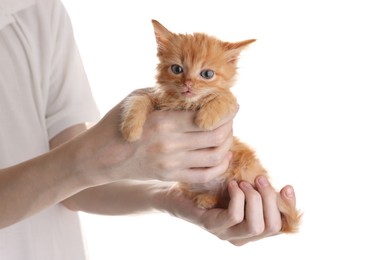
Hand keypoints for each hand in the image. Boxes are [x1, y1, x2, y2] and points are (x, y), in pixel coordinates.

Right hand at [78, 96, 236, 183]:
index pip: (208, 117)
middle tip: (229, 119)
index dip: (226, 111)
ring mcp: (171, 164)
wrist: (98, 157)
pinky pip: (205, 175)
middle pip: (217, 137)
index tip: (231, 105)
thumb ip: (167, 96)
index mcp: (164, 121)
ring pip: (215, 157)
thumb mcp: (138, 100)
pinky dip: (220, 166)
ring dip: (227, 145)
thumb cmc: (117, 123)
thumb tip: (196, 94)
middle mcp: (170, 145)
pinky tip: (222, 156)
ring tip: (226, 136)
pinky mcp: (170, 176)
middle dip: (229, 126)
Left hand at [162, 176, 296, 245]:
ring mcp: (226, 234)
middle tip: (258, 179)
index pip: (282, 226)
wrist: (178, 192)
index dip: (289, 207)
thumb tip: (282, 188)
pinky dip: (238, 197)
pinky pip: (234, 216)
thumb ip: (259, 192)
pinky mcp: (212, 226)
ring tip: (243, 182)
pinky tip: (231, 185)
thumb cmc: (212, 189)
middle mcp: (242, 237)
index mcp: (253, 228)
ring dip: (254, 198)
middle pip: (272, 226)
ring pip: (256, 225)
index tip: (286, 186)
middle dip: (270, 199)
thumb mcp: (241, 189)